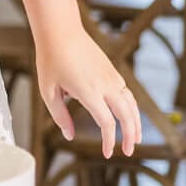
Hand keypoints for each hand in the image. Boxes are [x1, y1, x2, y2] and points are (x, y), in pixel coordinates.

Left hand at [38, 27, 141, 159]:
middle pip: (126, 115)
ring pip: (131, 103)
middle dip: (130, 135)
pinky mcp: (112, 71)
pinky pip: (127, 93)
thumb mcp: (48, 92)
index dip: (109, 141)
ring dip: (136, 122)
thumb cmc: (51, 60)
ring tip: (136, 138)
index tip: (107, 153)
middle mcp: (106, 85)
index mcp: (89, 92)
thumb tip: (70, 135)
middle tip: (129, 151)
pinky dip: (132, 108)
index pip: (107, 123)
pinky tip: (129, 116)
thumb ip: (60, 116)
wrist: (61, 32)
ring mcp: (111, 76)